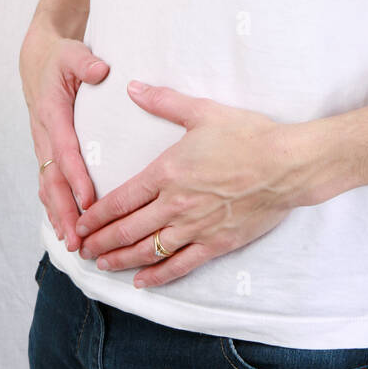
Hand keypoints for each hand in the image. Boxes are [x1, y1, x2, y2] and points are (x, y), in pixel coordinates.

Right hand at [19, 22, 109, 250]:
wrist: (39, 60)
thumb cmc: (60, 58)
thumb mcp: (73, 53)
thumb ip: (85, 62)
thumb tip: (100, 71)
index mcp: (51, 114)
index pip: (65, 151)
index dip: (76, 178)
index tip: (89, 202)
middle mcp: (44, 135)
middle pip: (54, 180)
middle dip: (65, 212)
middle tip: (79, 240)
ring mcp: (43, 146)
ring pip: (49, 188)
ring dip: (59, 217)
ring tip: (74, 245)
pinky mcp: (47, 152)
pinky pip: (49, 185)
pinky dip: (55, 209)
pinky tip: (66, 230)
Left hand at [73, 82, 313, 287]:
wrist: (287, 164)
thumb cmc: (248, 135)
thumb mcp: (203, 112)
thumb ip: (163, 101)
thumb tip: (133, 87)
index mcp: (168, 172)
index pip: (121, 199)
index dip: (96, 215)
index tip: (80, 222)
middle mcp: (176, 205)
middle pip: (127, 229)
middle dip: (100, 241)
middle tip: (81, 249)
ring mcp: (196, 227)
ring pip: (148, 250)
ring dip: (121, 259)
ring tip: (102, 264)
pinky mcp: (216, 243)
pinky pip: (180, 265)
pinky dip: (157, 275)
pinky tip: (142, 282)